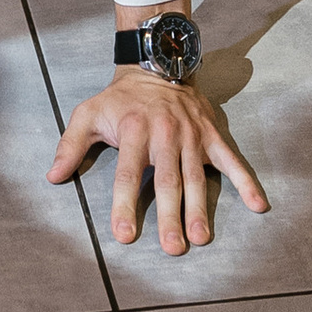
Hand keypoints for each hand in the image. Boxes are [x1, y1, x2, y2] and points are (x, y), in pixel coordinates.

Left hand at [49, 68, 266, 257]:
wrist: (157, 64)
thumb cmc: (120, 98)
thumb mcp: (89, 113)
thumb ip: (70, 144)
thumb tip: (53, 176)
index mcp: (133, 132)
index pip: (128, 173)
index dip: (125, 204)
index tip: (124, 235)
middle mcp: (164, 134)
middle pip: (167, 180)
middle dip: (170, 215)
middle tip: (172, 247)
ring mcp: (191, 135)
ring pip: (196, 176)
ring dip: (200, 207)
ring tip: (201, 237)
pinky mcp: (211, 134)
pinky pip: (231, 160)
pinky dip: (247, 181)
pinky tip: (258, 205)